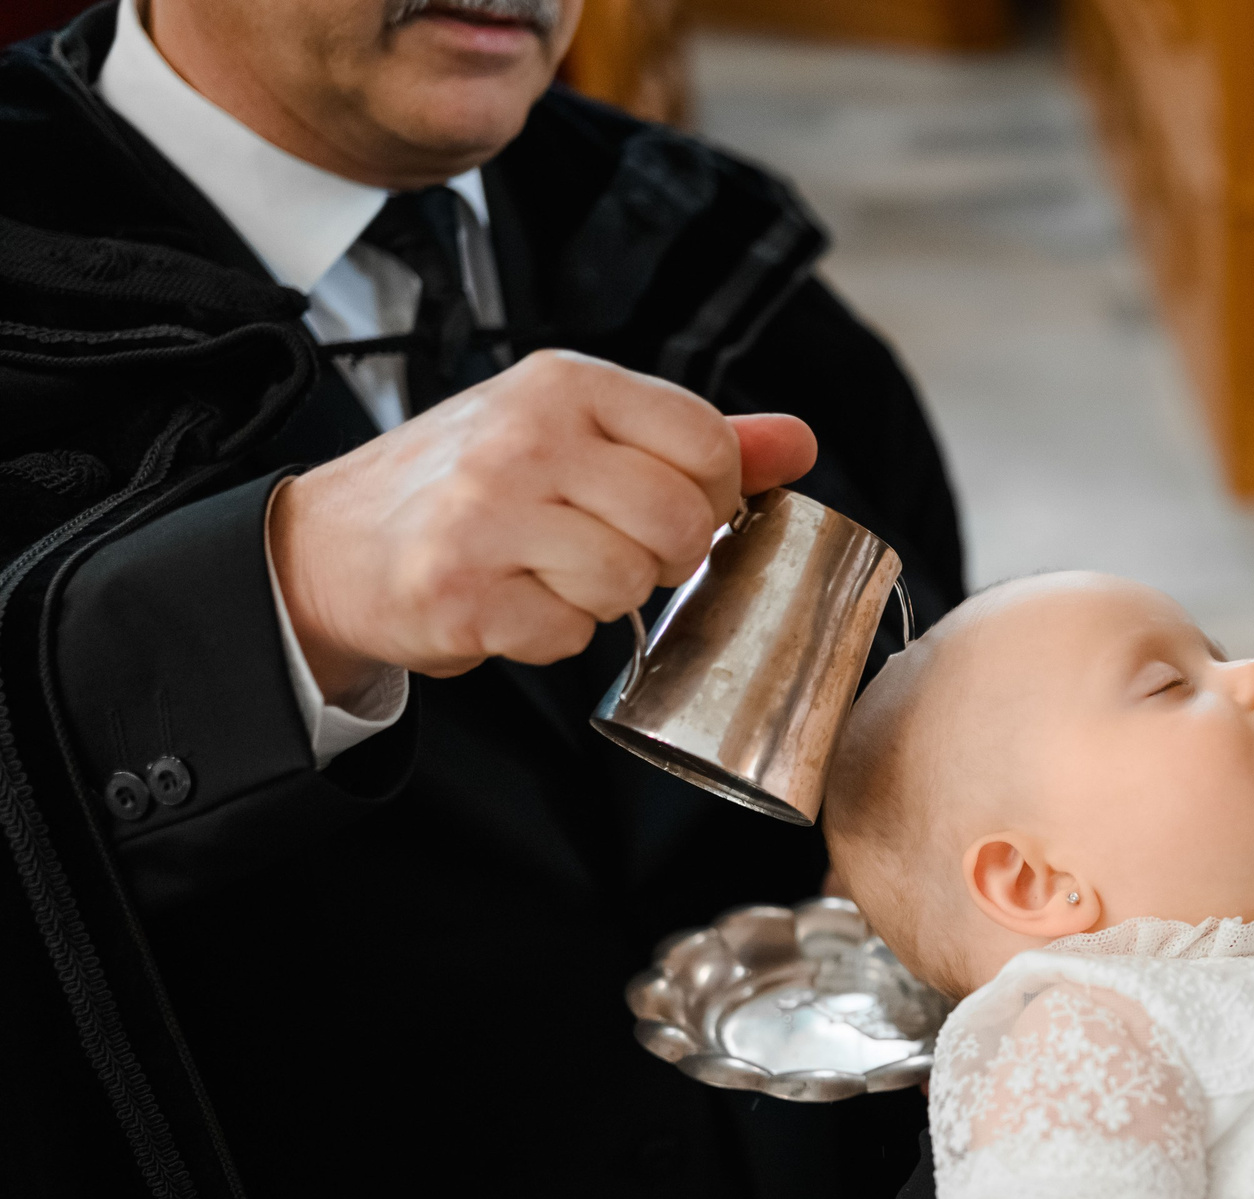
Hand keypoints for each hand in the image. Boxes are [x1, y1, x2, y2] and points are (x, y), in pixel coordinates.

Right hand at [269, 349, 820, 699]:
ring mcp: (486, 512)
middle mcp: (524, 435)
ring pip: (631, 585)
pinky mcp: (459, 589)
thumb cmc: (471, 488)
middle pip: (682, 522)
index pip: (709, 445)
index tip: (668, 507)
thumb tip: (799, 442)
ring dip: (602, 600)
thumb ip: (692, 439)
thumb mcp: (576, 433)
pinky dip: (549, 636)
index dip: (711, 498)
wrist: (332, 544)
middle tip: (606, 549)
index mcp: (565, 384)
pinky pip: (568, 636)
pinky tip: (510, 602)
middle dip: (663, 557)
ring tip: (547, 572)